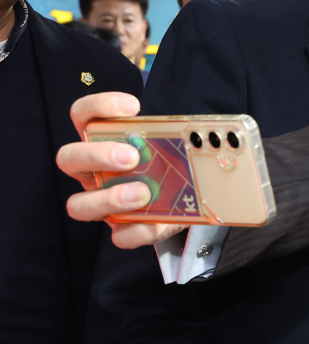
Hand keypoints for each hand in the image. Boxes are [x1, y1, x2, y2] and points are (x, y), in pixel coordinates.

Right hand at [56, 92, 186, 247]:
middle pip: (70, 158)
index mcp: (103, 142)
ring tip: (143, 193)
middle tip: (131, 156)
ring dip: (110, 198)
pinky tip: (156, 222)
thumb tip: (203, 129)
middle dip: (97, 155)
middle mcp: (94, 172)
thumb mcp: (176, 144)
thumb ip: (178, 135)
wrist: (190, 200)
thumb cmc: (172, 163)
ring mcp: (103, 203)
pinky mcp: (123, 229)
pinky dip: (138, 230)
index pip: (83, 116)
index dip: (99, 107)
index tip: (133, 106)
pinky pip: (120, 236)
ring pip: (79, 205)